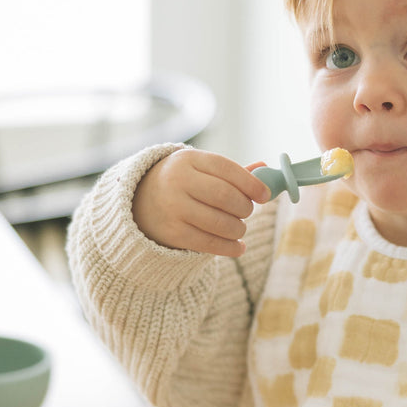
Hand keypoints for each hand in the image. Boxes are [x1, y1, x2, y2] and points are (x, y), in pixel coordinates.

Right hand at [132, 149, 269, 256]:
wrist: (140, 203)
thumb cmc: (183, 184)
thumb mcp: (201, 170)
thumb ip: (232, 173)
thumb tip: (265, 169)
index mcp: (188, 159)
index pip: (226, 169)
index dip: (251, 183)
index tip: (265, 195)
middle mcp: (178, 181)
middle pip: (225, 196)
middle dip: (244, 208)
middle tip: (246, 212)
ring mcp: (173, 207)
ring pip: (220, 222)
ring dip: (238, 229)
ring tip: (239, 229)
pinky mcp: (173, 232)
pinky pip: (210, 243)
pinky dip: (230, 248)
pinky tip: (239, 247)